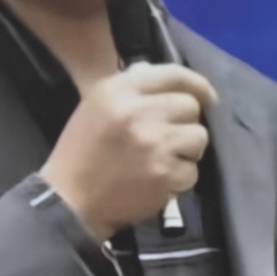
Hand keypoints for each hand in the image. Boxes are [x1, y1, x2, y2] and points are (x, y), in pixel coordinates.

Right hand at [40, 63, 215, 237]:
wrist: (70, 201)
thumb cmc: (83, 151)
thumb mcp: (98, 106)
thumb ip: (135, 91)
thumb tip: (178, 84)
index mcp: (118, 90)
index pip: (173, 74)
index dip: (196, 85)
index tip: (207, 96)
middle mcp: (138, 112)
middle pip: (191, 107)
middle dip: (185, 122)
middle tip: (169, 137)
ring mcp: (154, 143)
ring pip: (198, 138)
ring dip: (187, 151)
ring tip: (163, 160)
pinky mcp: (164, 173)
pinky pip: (192, 171)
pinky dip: (180, 179)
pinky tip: (158, 181)